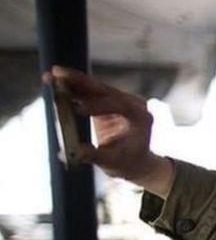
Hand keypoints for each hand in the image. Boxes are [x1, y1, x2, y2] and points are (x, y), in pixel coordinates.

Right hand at [42, 65, 173, 196]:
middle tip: (58, 75)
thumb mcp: (112, 162)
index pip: (119, 105)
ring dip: (71, 81)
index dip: (97, 107)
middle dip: (80, 82)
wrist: (135, 162)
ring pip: (94, 87)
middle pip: (104, 89)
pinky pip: (88, 92)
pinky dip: (71, 88)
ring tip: (50, 77)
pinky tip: (54, 83)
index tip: (77, 110)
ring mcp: (121, 99)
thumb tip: (72, 153)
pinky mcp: (108, 100)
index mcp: (140, 116)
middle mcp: (133, 103)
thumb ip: (94, 156)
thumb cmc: (126, 163)